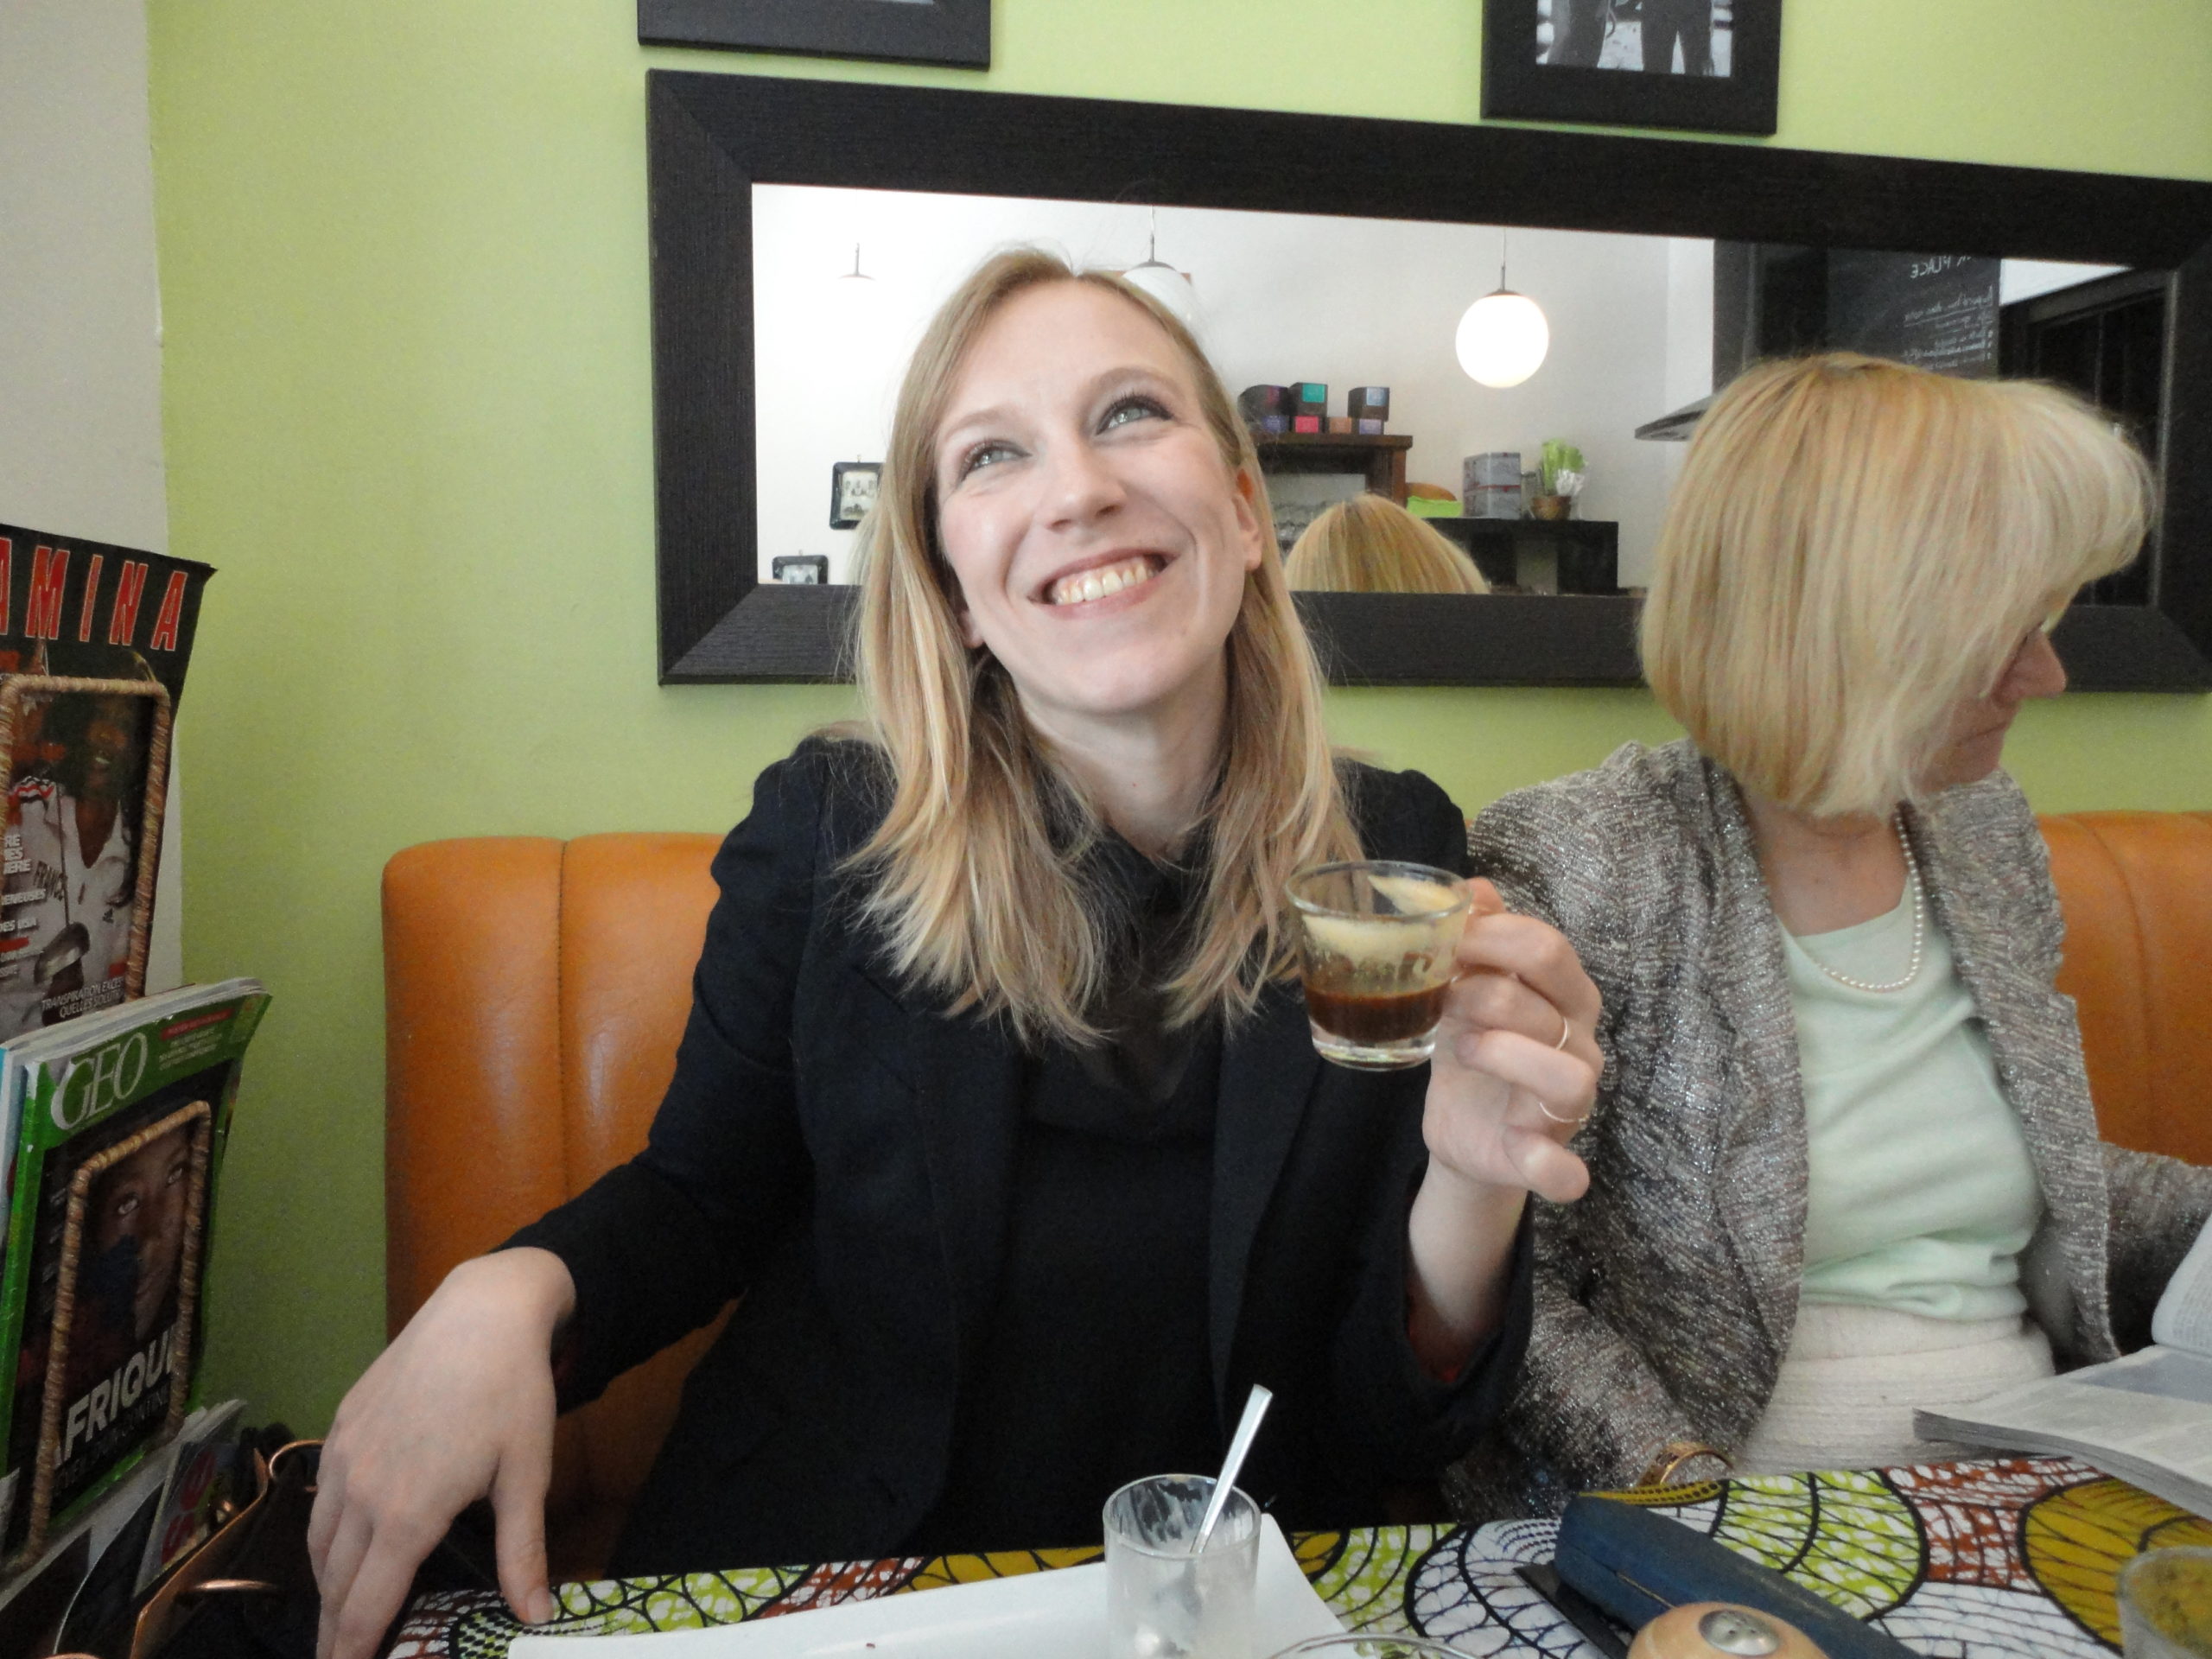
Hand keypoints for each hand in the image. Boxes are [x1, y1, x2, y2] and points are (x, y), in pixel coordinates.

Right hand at [309, 1248, 574, 1658]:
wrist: (481, 1313)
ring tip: (337, 1617)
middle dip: (333, 1630)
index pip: (367, 1606)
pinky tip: (339, 1546)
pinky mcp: (339, 1425)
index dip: (354, 1650)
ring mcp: (344, 1456)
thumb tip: (535, 1616)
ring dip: (325, 1586)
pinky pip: (319, 1498)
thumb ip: (522, 1552)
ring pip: (318, 1543)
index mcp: (408, 1515)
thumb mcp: (527, 1476)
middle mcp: (362, 1492)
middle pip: (334, 1583)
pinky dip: (323, 1536)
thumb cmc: (513, 1394)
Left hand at [1403, 883, 1600, 1371]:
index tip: (1441, 939)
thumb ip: (1479, 936)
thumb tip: (1473, 885)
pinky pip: (1564, 1168)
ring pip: (1565, 1073)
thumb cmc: (1476, 1042)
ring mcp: (1569, 1104)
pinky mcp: (1546, 1158)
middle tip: (1442, 994)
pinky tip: (1525, 1150)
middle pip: (1550, 1000)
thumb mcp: (1471, 986)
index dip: (1490, 937)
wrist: (1463, 1128)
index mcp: (1565, 994)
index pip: (1548, 947)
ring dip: (1502, 1053)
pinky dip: (1551, 1166)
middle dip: (1486, 989)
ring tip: (1458, 1047)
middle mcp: (1580, 1043)